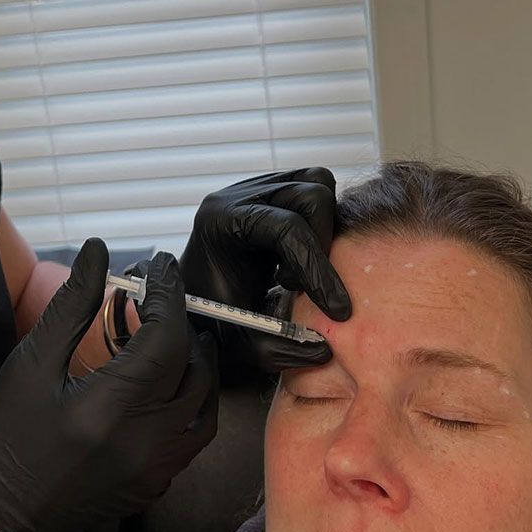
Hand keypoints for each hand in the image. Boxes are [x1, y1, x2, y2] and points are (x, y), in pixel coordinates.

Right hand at [0, 239, 217, 531]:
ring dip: (195, 363)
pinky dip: (189, 401)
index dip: (168, 294)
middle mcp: (145, 443)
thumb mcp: (30, 363)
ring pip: (204, 405)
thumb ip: (72, 306)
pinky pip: (191, 436)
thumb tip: (98, 252)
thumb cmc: (5, 438)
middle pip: (193, 368)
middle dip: (181, 322)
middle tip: (155, 297)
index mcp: (111, 409)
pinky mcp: (154, 487)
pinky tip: (163, 384)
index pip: (166, 337)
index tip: (159, 266)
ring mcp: (155, 471)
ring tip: (169, 334)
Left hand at [178, 168, 350, 381]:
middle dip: (320, 246)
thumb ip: (276, 348)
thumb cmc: (209, 315)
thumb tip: (324, 348)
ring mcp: (258, 186)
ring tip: (297, 270)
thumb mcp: (237, 340)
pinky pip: (317, 190)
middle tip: (297, 287)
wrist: (194, 296)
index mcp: (221, 220)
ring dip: (324, 230)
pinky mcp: (276, 190)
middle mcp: (239, 194)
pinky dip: (321, 223)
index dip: (316, 268)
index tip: (337, 311)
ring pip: (319, 183)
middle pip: (310, 195)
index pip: (285, 227)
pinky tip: (299, 257)